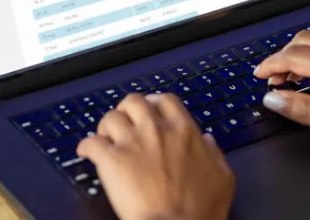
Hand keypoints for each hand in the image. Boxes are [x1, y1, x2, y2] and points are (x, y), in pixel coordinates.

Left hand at [77, 93, 234, 219]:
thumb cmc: (200, 210)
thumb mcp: (222, 177)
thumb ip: (214, 154)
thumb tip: (206, 140)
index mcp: (184, 131)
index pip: (166, 100)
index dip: (154, 103)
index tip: (151, 111)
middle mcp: (156, 130)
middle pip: (134, 101)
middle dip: (127, 110)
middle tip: (126, 123)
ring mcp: (132, 142)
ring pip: (110, 118)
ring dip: (106, 127)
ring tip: (106, 138)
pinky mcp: (111, 160)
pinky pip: (91, 143)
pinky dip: (86, 146)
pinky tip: (87, 152)